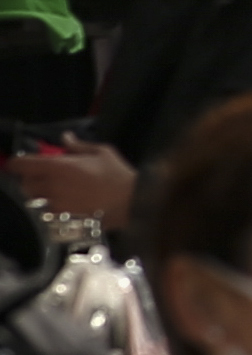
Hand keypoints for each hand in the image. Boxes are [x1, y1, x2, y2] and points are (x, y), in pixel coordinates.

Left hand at [11, 144, 129, 226]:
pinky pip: (46, 209)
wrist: (129, 202)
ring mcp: (55, 203)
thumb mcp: (102, 152)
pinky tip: (63, 201)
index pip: (23, 165)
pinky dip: (49, 204)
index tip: (22, 162)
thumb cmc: (117, 174)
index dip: (18, 163)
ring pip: (34, 198)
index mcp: (58, 167)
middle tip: (42, 174)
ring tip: (52, 188)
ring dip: (38, 192)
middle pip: (25, 183)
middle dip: (30, 178)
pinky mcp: (61, 216)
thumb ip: (78, 145)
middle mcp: (51, 186)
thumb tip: (65, 137)